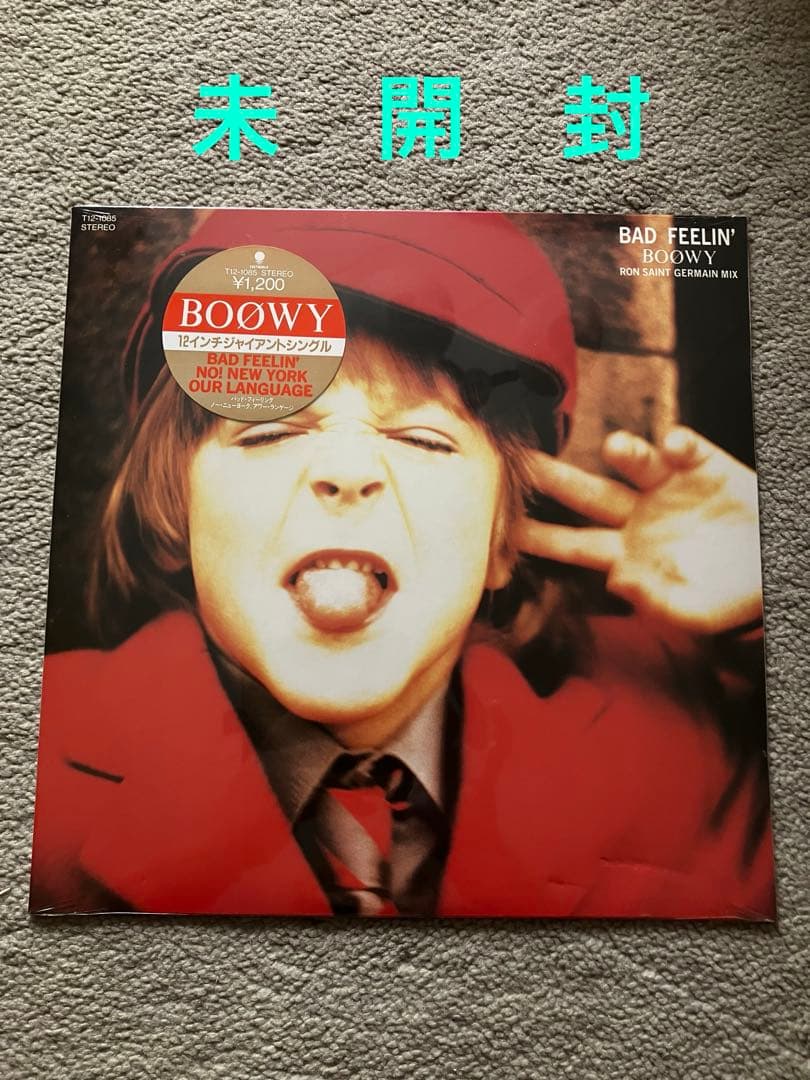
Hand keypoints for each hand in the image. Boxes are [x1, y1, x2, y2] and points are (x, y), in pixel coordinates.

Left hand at [517, 427, 763, 634]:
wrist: (779, 569)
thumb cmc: (734, 598)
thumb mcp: (695, 614)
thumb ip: (657, 604)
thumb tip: (617, 580)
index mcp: (627, 553)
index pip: (572, 545)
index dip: (538, 537)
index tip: (502, 529)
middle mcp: (638, 515)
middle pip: (585, 494)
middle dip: (553, 478)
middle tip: (521, 461)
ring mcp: (668, 487)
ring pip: (633, 463)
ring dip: (623, 451)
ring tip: (617, 449)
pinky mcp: (703, 465)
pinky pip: (683, 447)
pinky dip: (678, 444)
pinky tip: (677, 447)